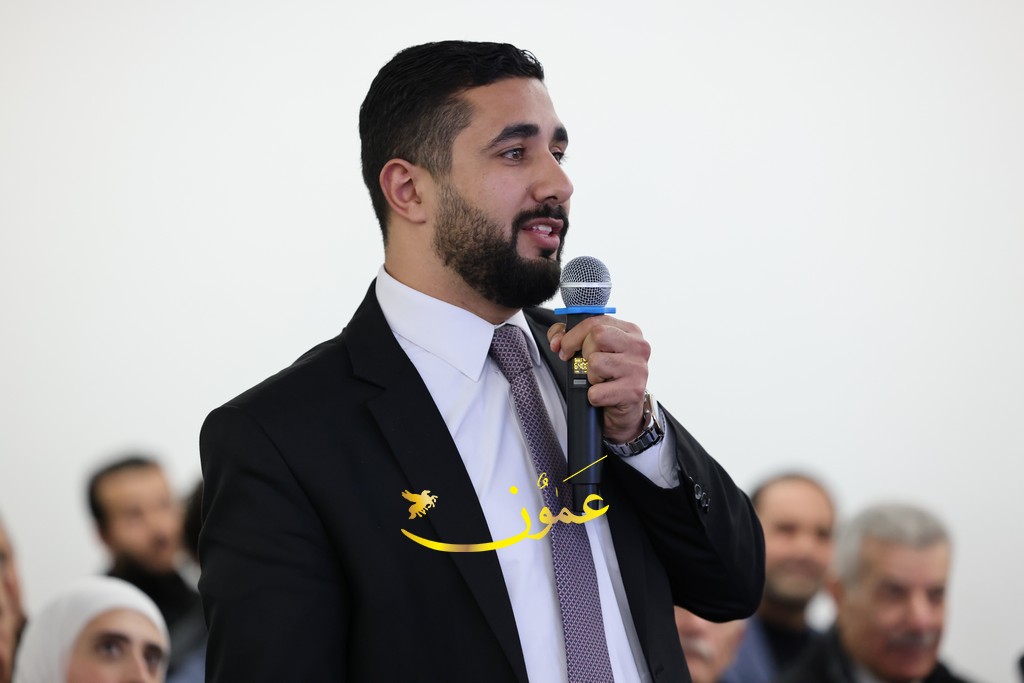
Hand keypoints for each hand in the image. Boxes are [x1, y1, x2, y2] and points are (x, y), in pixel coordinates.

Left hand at [547, 316, 649, 443]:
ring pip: (596, 362)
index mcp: (629, 331)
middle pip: (597, 335)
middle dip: (584, 352)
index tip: (565, 348)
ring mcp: (638, 369)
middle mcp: (638, 346)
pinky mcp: (633, 391)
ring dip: (590, 376)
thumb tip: (556, 340)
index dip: (572, 335)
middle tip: (586, 365)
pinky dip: (593, 396)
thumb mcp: (592, 350)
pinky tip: (604, 395)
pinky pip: (596, 391)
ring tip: (600, 380)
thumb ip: (569, 336)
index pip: (594, 321)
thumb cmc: (608, 377)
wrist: (625, 411)